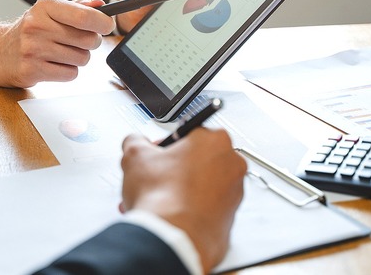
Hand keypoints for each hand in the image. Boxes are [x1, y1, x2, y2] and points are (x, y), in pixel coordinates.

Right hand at [0, 0, 114, 86]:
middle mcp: (38, 26)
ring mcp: (34, 50)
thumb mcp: (49, 12)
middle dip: (90, 42)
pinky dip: (68, 71)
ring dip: (79, 58)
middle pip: (88, 40)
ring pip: (82, 59)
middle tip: (80, 41)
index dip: (102, 22)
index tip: (107, 25)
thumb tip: (101, 6)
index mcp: (45, 6)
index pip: (84, 16)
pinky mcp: (32, 71)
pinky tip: (55, 64)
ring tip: (63, 52)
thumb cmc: (30, 30)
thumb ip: (76, 8)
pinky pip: (70, 74)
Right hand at [120, 130, 245, 270]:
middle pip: (196, 160)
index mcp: (216, 141)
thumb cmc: (164, 196)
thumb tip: (135, 141)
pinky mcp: (229, 219)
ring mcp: (234, 194)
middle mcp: (232, 165)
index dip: (167, 145)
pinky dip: (186, 210)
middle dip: (171, 170)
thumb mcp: (136, 155)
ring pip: (199, 186)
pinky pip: (204, 208)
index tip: (156, 153)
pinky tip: (164, 215)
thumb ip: (135, 140)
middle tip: (153, 177)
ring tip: (151, 201)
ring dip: (175, 191)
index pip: (189, 133)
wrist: (173, 237)